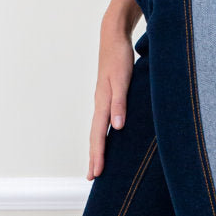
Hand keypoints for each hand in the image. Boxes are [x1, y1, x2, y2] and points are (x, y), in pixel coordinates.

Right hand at [87, 20, 133, 179]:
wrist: (113, 36)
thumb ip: (120, 102)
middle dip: (94, 156)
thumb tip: (117, 126)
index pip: (99, 133)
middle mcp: (101, 102)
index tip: (96, 174)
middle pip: (95, 134)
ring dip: (97, 146)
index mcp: (103, 101)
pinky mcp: (108, 93)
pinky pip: (103, 119)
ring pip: (98, 127)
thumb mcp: (123, 79)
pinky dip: (103, 132)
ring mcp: (103, 98)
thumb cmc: (119, 56)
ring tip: (97, 163)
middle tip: (91, 178)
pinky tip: (108, 136)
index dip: (98, 154)